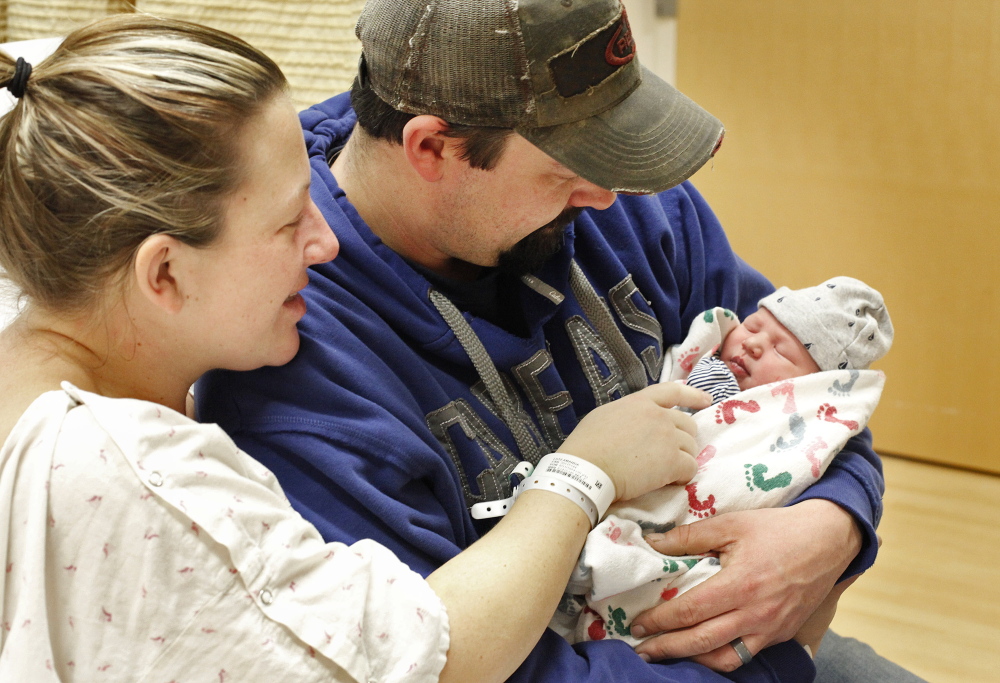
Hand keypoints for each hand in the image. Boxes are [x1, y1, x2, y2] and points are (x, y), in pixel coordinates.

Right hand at [559, 383, 710, 501]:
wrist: (586, 470)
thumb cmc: (587, 446)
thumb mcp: (605, 416)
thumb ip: (628, 414)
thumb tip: (636, 422)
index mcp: (641, 402)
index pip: (674, 391)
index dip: (693, 395)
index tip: (707, 401)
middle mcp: (659, 415)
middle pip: (687, 425)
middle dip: (683, 440)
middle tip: (671, 455)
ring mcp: (668, 437)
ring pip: (691, 447)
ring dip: (682, 459)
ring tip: (663, 472)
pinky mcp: (672, 461)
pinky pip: (691, 468)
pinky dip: (683, 476)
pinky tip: (668, 482)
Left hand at [629, 499, 861, 670]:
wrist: (828, 540)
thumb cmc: (777, 529)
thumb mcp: (731, 523)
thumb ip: (690, 536)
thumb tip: (652, 543)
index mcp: (740, 585)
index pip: (690, 611)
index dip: (660, 620)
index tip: (638, 624)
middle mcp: (755, 614)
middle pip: (702, 641)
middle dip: (667, 648)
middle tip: (642, 649)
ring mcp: (770, 629)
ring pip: (725, 658)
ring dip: (693, 659)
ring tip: (669, 655)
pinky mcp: (781, 634)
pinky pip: (746, 655)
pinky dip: (722, 658)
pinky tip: (704, 652)